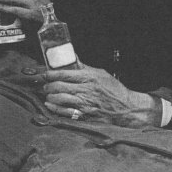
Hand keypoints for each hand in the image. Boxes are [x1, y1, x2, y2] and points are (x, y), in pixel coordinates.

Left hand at [43, 65, 159, 127]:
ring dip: (50, 96)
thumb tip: (71, 57)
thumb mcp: (100, 73)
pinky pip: (65, 112)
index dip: (50, 74)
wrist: (126, 107)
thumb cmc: (113, 89)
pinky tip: (50, 104)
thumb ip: (83, 67)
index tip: (45, 74)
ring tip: (48, 94)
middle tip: (45, 85)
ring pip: (60, 99)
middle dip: (48, 85)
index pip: (64, 73)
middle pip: (59, 86)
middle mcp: (85, 90)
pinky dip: (55, 108)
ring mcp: (84, 104)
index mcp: (88, 77)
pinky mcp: (84, 115)